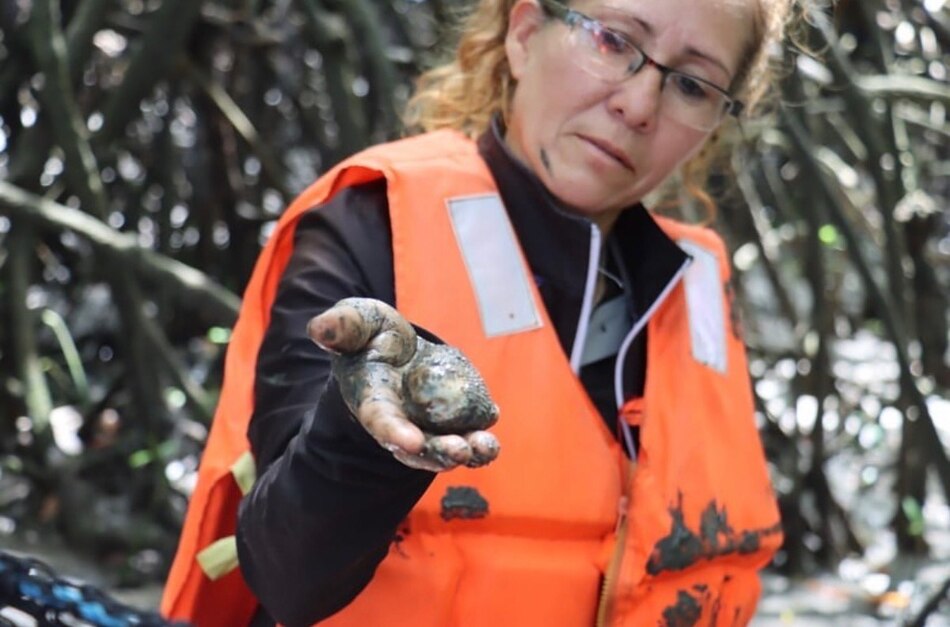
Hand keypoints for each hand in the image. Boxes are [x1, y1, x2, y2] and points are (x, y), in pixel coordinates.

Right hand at [307, 298, 499, 471]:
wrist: (395, 350)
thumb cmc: (370, 336)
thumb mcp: (356, 323)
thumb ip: (341, 327)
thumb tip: (319, 329)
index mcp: (372, 401)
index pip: (381, 420)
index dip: (395, 432)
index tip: (411, 442)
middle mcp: (400, 422)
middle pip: (417, 447)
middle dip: (437, 452)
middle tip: (458, 451)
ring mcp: (427, 427)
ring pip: (445, 449)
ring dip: (465, 452)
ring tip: (482, 449)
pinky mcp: (452, 424)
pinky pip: (467, 440)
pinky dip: (480, 447)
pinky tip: (490, 441)